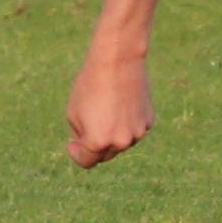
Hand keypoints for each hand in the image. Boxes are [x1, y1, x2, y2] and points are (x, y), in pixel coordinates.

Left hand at [63, 50, 153, 167]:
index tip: (72, 143)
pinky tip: (122, 103)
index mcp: (98, 142)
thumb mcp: (73, 112)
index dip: (76, 154)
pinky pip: (134, 129)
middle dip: (95, 144)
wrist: (118, 61)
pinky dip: (127, 123)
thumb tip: (90, 144)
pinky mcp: (148, 122)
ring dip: (112, 133)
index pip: (86, 161)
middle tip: (89, 124)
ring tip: (107, 108)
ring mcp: (137, 133)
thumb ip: (81, 135)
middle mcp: (120, 143)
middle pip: (105, 154)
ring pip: (121, 142)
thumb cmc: (91, 84)